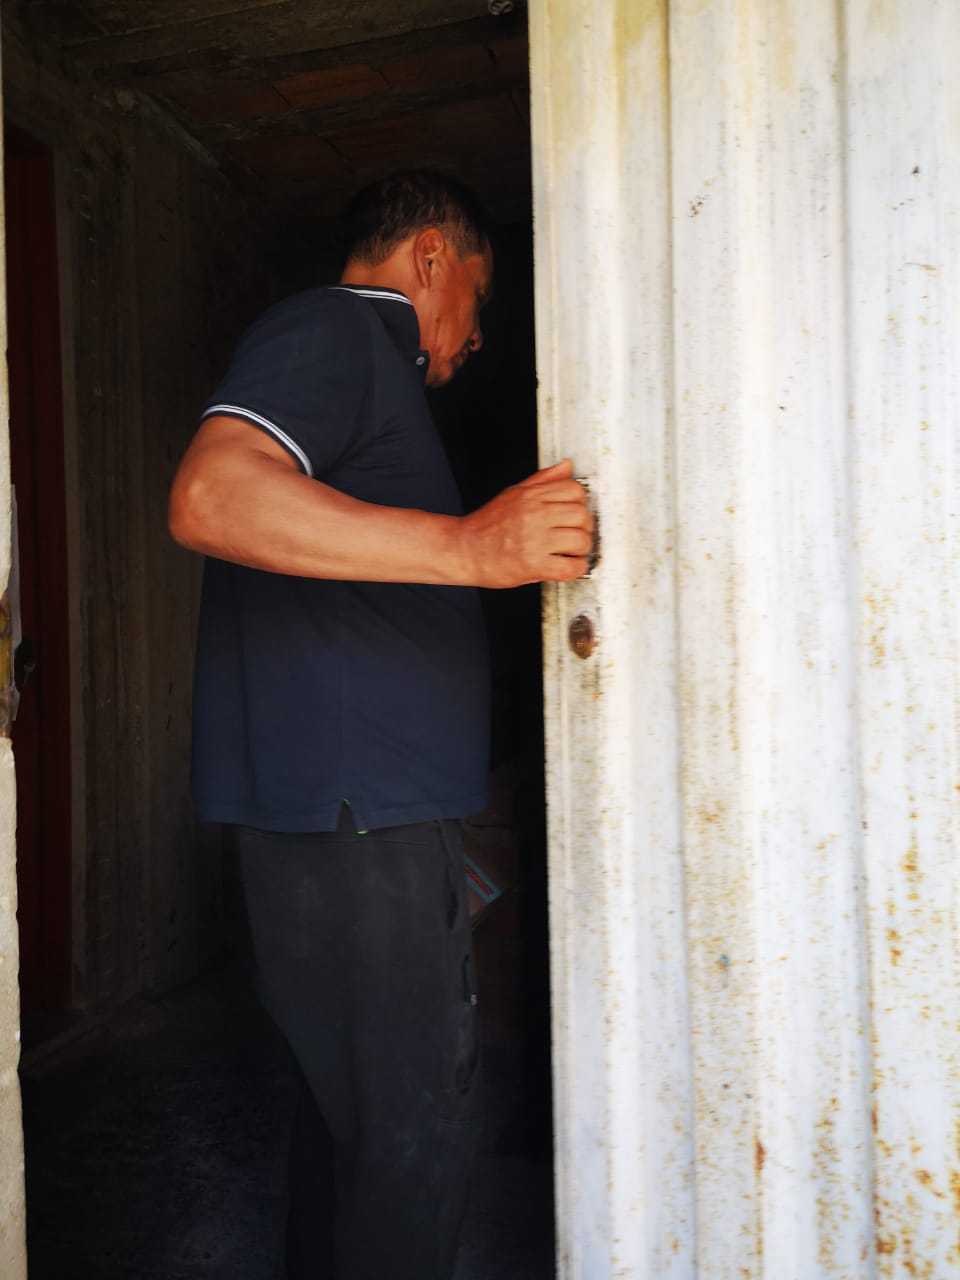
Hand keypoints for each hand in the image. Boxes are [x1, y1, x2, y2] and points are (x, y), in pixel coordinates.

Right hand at [457, 459, 593, 587]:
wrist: (463, 550)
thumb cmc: (486, 526)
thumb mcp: (513, 494)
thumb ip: (543, 481)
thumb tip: (566, 466)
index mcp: (530, 497)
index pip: (574, 489)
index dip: (581, 502)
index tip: (576, 513)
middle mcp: (534, 515)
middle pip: (581, 515)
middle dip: (585, 527)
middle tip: (577, 534)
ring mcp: (534, 541)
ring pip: (580, 541)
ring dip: (582, 550)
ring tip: (572, 552)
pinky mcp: (533, 565)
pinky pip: (570, 567)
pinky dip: (576, 569)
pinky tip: (568, 566)